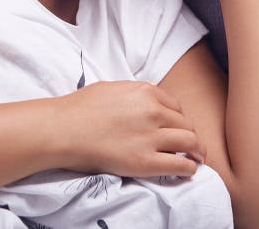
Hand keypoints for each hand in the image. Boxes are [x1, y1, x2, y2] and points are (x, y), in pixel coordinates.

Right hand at [55, 81, 206, 177]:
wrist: (61, 129)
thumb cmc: (79, 109)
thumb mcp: (111, 88)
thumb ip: (134, 93)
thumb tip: (147, 98)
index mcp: (145, 92)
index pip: (176, 106)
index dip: (179, 119)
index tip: (178, 128)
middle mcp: (153, 111)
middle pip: (186, 124)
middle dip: (190, 135)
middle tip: (191, 146)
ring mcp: (150, 136)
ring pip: (190, 142)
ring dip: (196, 151)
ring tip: (197, 159)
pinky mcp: (145, 161)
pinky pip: (180, 164)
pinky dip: (188, 168)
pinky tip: (188, 171)